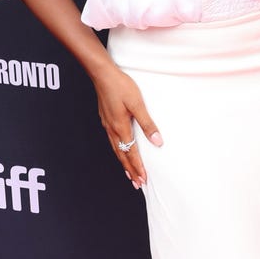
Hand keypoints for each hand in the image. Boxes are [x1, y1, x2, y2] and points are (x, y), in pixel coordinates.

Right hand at [93, 64, 162, 188]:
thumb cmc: (120, 86)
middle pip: (122, 156)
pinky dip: (118, 152)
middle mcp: (112, 130)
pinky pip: (112, 142)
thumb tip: (157, 141)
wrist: (102, 75)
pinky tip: (120, 152)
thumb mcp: (138, 104)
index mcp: (121, 128)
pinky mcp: (106, 120)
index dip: (138, 167)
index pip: (131, 153)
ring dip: (124, 164)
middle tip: (137, 184)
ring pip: (116, 150)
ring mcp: (107, 125)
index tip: (143, 179)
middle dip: (130, 171)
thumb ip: (148, 124)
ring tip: (129, 174)